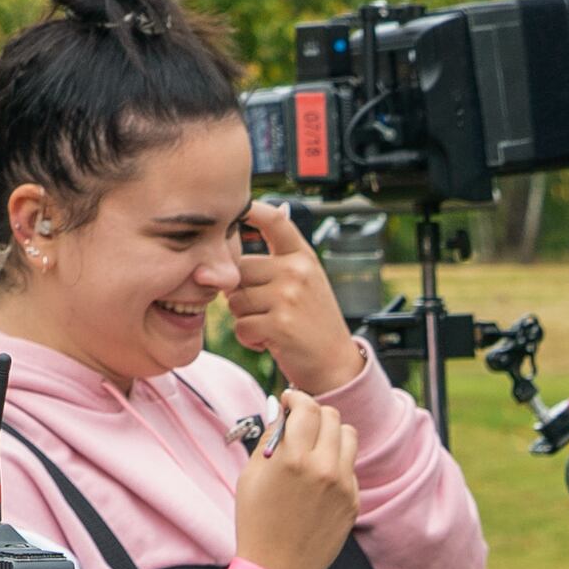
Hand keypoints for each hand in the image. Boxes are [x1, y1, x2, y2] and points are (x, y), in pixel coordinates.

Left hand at [227, 200, 363, 394]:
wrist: (336, 364)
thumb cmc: (314, 323)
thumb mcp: (306, 283)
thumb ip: (276, 263)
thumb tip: (231, 248)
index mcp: (303, 257)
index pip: (275, 222)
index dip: (251, 209)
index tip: (237, 205)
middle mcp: (297, 271)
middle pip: (239, 270)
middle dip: (242, 293)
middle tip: (265, 310)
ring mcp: (288, 297)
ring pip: (235, 300)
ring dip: (245, 318)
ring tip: (271, 325)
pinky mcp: (279, 324)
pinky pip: (241, 326)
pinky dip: (249, 339)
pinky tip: (270, 341)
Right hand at [231, 390, 360, 568]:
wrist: (277, 568)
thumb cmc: (256, 521)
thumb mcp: (251, 476)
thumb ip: (270, 439)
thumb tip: (282, 411)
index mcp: (293, 459)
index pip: (307, 408)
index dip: (297, 398)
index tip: (290, 400)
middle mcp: (324, 468)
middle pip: (332, 417)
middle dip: (314, 413)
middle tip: (300, 422)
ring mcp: (344, 485)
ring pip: (349, 436)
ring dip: (331, 433)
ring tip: (313, 445)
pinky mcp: (354, 501)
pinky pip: (350, 466)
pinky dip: (337, 462)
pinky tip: (318, 476)